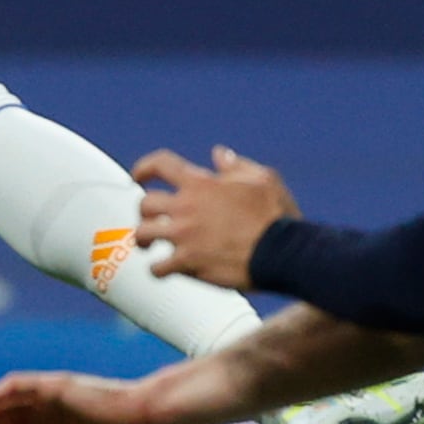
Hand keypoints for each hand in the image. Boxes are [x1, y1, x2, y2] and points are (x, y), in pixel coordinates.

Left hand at [132, 146, 297, 291]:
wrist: (284, 252)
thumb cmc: (276, 216)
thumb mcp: (263, 179)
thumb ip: (236, 165)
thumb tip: (218, 154)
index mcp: (201, 184)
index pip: (161, 164)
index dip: (145, 167)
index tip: (139, 176)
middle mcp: (186, 207)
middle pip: (145, 203)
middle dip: (145, 211)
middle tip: (152, 219)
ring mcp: (184, 235)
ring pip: (142, 233)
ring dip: (143, 240)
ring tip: (149, 245)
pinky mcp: (187, 262)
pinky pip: (157, 267)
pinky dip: (158, 270)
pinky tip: (165, 270)